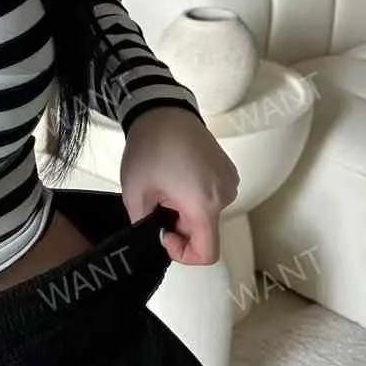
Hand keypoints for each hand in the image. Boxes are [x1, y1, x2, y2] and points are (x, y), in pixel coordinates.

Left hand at [119, 107, 239, 265]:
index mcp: (204, 205)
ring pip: (208, 216)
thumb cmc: (150, 150)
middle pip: (206, 233)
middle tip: (158, 203)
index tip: (163, 233)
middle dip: (179, 227)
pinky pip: (212, 198)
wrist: (165, 111)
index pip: (207, 254)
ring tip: (167, 188)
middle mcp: (225, 196)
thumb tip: (156, 236)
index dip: (183, 254)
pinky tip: (178, 179)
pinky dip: (195, 198)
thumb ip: (145, 225)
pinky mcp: (228, 171)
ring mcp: (230, 183)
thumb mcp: (135, 195)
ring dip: (185, 212)